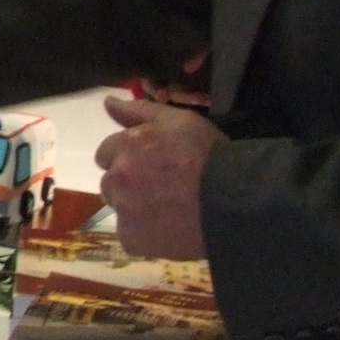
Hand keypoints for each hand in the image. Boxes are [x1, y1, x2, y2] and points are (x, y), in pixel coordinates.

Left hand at [92, 94, 224, 259]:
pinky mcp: (131, 238)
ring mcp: (124, 209)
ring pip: (118, 207)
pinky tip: (167, 228)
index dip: (127, 157)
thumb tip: (107, 101)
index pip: (106, 152)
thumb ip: (139, 110)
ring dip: (133, 206)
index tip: (150, 164)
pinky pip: (129, 235)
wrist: (232, 202)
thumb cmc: (209, 155)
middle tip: (160, 187)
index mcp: (128, 145)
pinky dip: (143, 233)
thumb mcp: (180, 121)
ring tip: (166, 208)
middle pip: (109, 181)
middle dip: (127, 182)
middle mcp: (119, 175)